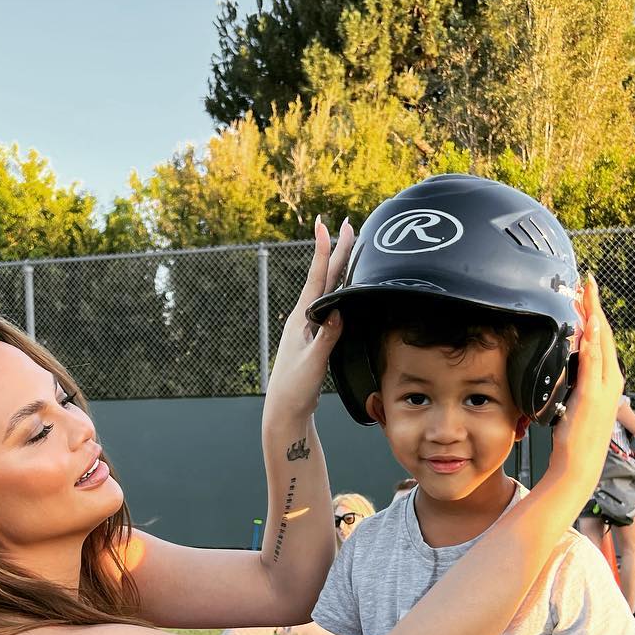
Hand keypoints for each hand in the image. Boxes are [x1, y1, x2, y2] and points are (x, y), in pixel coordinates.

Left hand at [263, 217, 355, 422]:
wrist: (286, 411)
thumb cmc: (296, 389)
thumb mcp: (313, 363)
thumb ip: (326, 338)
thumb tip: (338, 312)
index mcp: (302, 320)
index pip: (316, 279)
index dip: (322, 251)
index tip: (325, 226)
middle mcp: (304, 318)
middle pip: (324, 277)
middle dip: (335, 250)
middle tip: (345, 224)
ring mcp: (310, 327)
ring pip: (328, 289)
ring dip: (338, 267)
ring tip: (348, 247)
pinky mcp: (316, 338)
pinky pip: (331, 306)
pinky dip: (340, 291)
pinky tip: (346, 288)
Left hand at [553, 274, 624, 483]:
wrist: (580, 463)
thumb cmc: (576, 436)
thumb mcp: (576, 401)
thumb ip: (577, 381)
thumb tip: (567, 363)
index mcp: (608, 379)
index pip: (602, 338)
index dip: (595, 313)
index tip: (587, 293)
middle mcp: (612, 379)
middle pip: (604, 334)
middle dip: (595, 306)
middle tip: (587, 282)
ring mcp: (604, 387)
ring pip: (601, 343)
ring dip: (594, 316)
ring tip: (587, 293)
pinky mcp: (592, 395)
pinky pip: (593, 363)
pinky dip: (592, 342)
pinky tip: (588, 325)